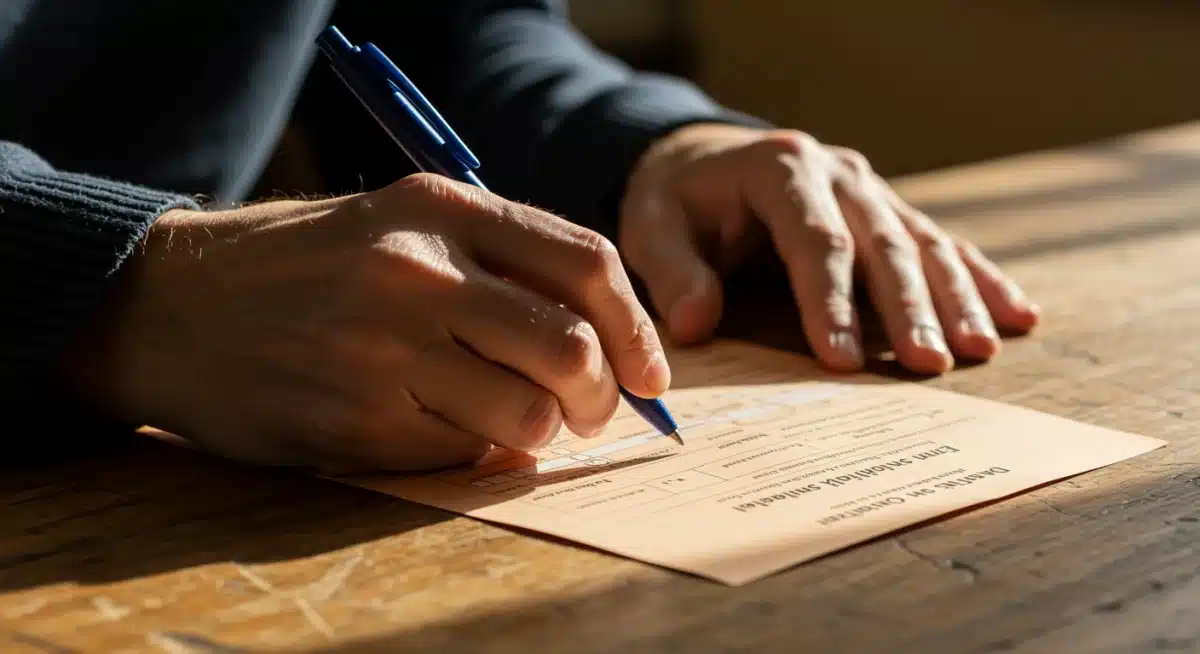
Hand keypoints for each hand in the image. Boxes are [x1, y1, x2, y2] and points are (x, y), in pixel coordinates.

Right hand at [69, 174, 668, 472]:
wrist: (174, 308)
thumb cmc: (307, 267)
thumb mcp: (401, 223)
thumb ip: (500, 265)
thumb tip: (606, 345)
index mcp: (443, 207)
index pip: (588, 262)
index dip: (639, 327)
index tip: (650, 372)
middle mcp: (420, 272)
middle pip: (573, 346)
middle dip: (602, 396)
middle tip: (587, 410)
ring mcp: (386, 349)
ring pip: (528, 415)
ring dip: (538, 432)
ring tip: (511, 421)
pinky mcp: (358, 420)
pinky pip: (461, 452)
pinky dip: (472, 451)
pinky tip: (436, 426)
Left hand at [619, 123, 1039, 373]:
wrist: (700, 159)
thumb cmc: (676, 201)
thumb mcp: (652, 227)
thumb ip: (673, 272)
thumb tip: (698, 325)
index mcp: (780, 170)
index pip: (814, 239)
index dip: (830, 301)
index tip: (842, 360)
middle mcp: (838, 173)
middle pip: (882, 243)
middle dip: (909, 306)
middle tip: (930, 364)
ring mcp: (870, 190)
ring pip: (923, 243)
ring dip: (955, 297)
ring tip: (979, 350)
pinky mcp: (888, 211)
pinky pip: (940, 244)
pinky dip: (980, 279)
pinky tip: (1018, 316)